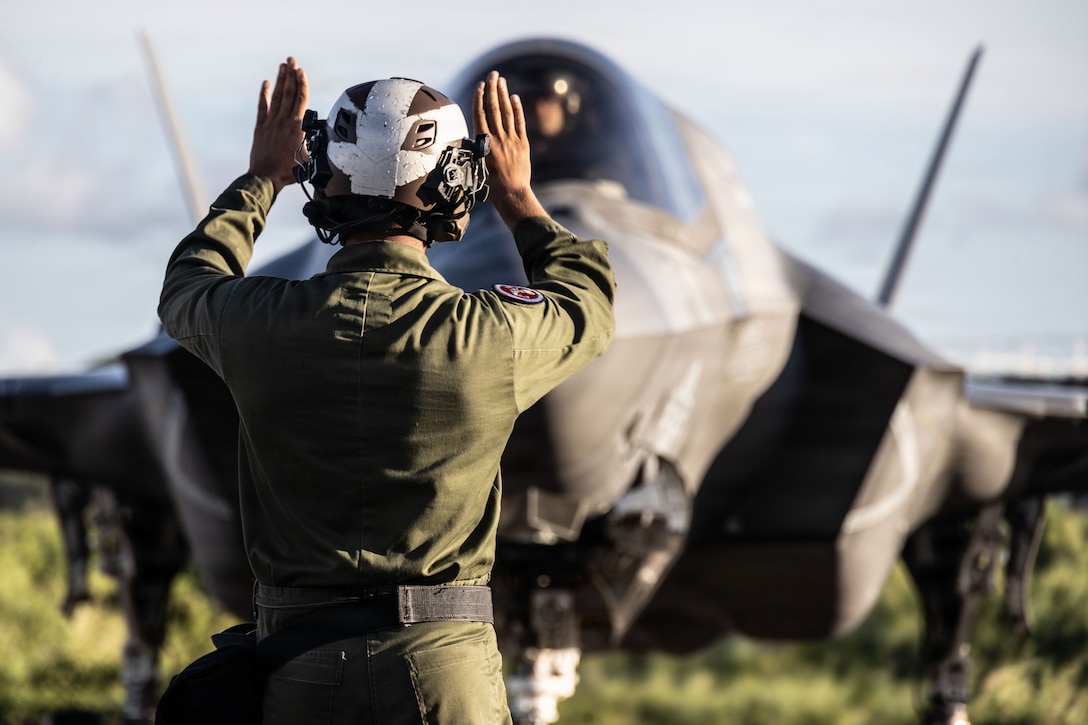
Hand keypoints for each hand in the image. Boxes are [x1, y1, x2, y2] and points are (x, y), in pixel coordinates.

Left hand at [248, 57, 308, 193]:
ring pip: (277, 97)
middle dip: (291, 75)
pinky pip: (263, 107)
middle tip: (292, 59)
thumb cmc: (289, 172)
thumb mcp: (308, 158)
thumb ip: (313, 144)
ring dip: (280, 80)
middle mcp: (283, 121)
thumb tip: (321, 139)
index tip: (301, 71)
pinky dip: (264, 94)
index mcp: (297, 128)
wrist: (266, 178)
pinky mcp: (261, 127)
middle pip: (289, 93)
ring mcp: (271, 123)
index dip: (301, 84)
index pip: (301, 100)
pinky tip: (266, 83)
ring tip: (283, 65)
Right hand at [473, 71, 546, 227]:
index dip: (480, 97)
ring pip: (506, 112)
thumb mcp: (476, 166)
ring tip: (502, 80)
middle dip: (493, 89)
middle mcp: (497, 138)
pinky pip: (520, 123)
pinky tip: (514, 98)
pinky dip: (517, 109)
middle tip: (493, 74)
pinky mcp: (522, 145)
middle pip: (494, 108)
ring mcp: (511, 140)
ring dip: (503, 95)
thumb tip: (470, 138)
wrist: (511, 195)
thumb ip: (475, 149)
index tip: (481, 84)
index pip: (480, 114)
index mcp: (484, 143)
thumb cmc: (490, 186)